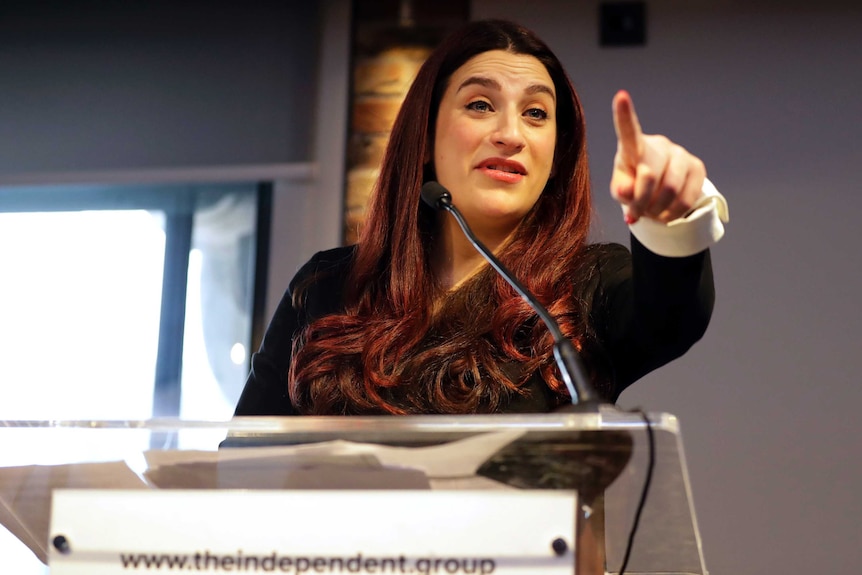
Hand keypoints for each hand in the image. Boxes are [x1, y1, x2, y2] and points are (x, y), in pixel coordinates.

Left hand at [610, 90, 705, 223]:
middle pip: (650, 176)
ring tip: (650, 214)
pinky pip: (686, 199)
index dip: (624, 114)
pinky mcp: (698, 168)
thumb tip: (628, 191)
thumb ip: (621, 189)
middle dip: (641, 203)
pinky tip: (665, 214)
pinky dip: (672, 214)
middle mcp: (660, 145)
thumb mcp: (621, 189)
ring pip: (670, 190)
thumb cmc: (633, 185)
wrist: (659, 192)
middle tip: (635, 214)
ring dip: (657, 211)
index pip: (629, 131)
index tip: (620, 96)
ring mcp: (681, 154)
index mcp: (634, 147)